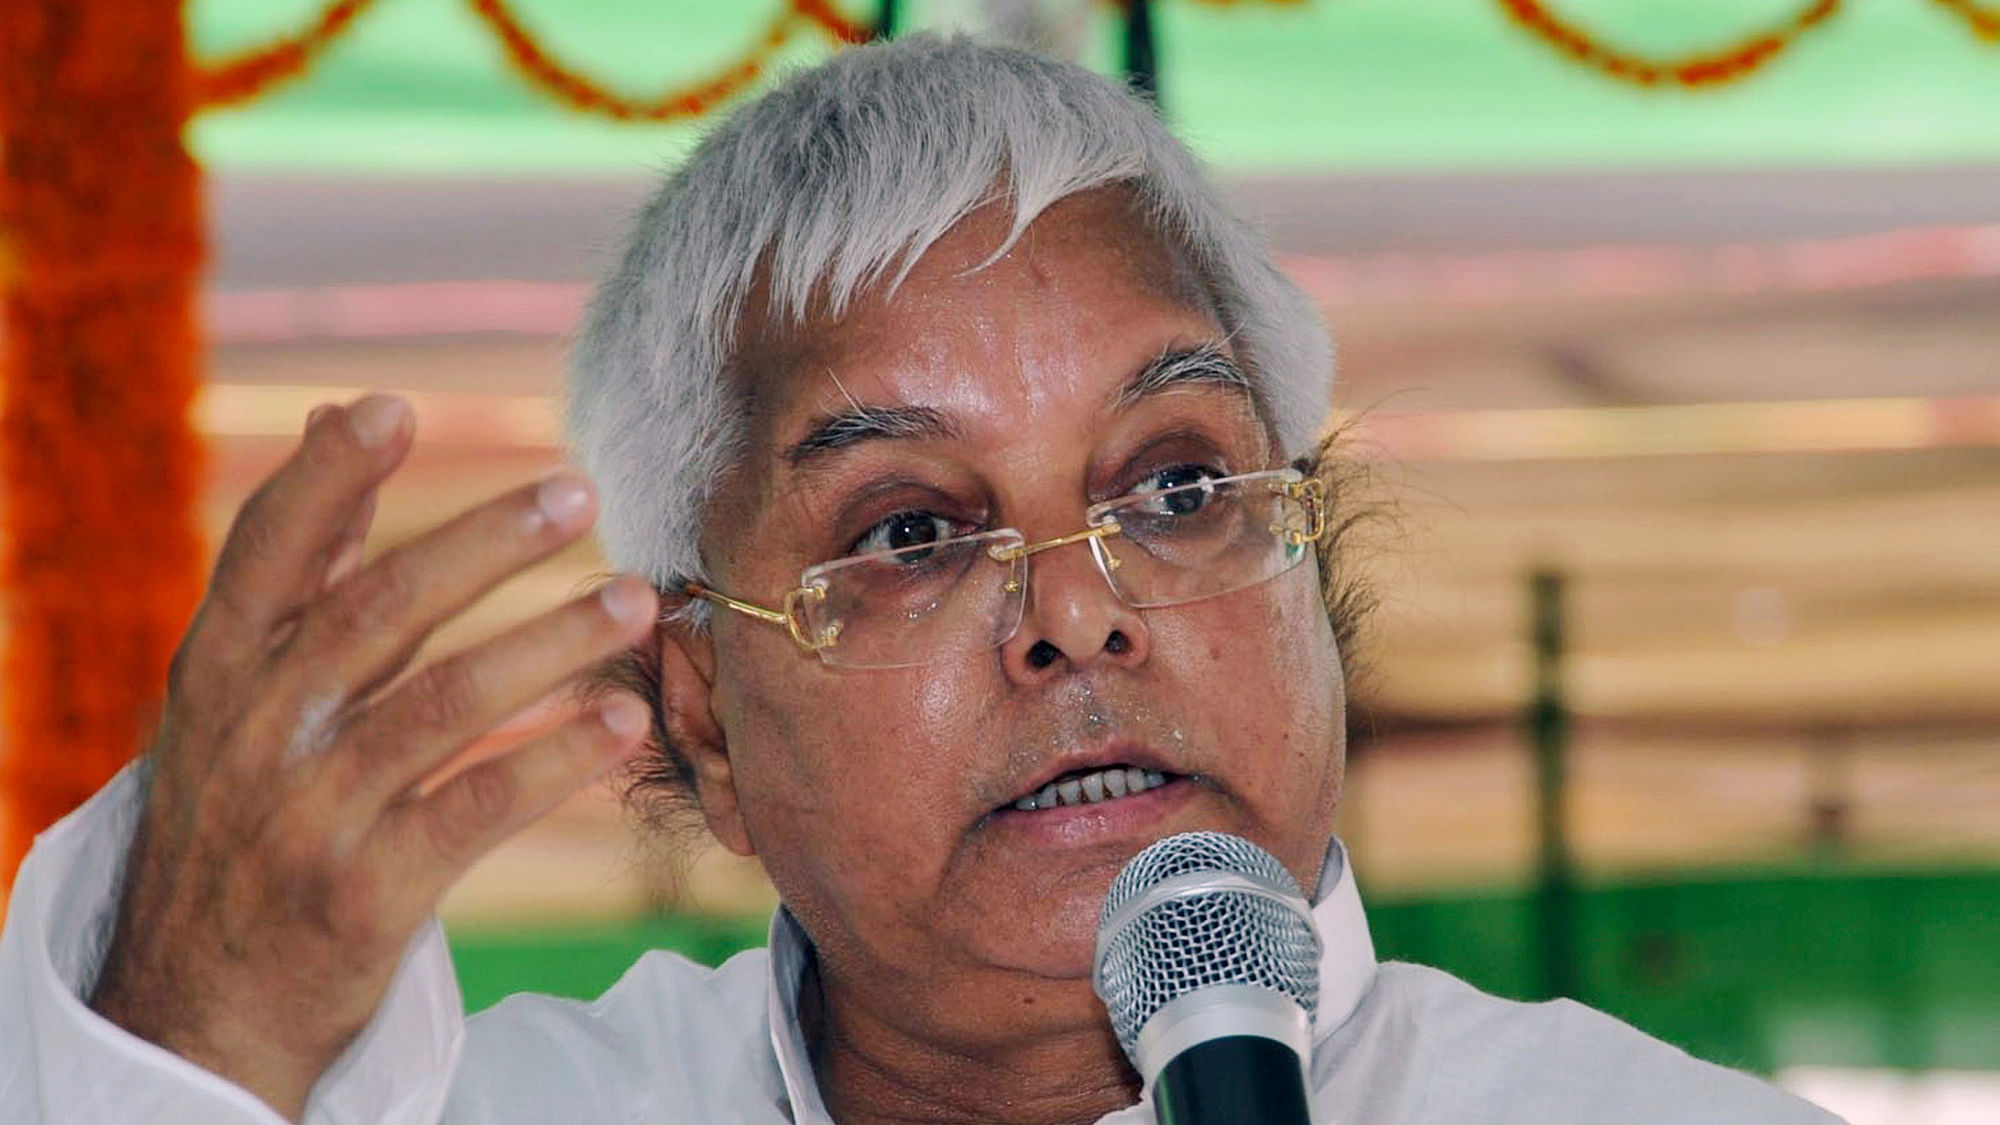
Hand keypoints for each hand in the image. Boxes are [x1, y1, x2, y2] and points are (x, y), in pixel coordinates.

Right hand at [87, 395, 656, 1120]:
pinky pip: (475, 810)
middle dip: (483, 544)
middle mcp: (258, 732)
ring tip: (637, 599)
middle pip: (378, 615)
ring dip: (549, 643)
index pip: (268, 553)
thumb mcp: (235, 692)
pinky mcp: (367, 893)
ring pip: (443, 707)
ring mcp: (310, 816)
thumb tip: (337, 414)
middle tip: (580, 491)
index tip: (393, 406)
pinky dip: (555, 761)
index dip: (328, 478)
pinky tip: (624, 722)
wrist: (199, 1001)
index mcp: (221, 670)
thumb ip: (301, 563)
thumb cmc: (240, 812)